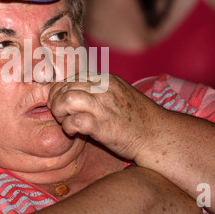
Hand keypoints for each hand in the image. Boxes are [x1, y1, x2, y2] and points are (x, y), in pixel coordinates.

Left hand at [48, 73, 162, 160]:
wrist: (158, 136)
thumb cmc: (137, 118)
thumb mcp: (119, 93)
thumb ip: (98, 90)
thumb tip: (74, 91)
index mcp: (106, 79)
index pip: (72, 78)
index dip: (60, 90)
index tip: (61, 103)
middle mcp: (104, 89)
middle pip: (65, 87)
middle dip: (56, 101)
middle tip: (60, 114)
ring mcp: (104, 107)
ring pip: (67, 100)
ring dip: (59, 112)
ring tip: (65, 121)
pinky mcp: (103, 126)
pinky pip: (75, 121)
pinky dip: (68, 127)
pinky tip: (73, 132)